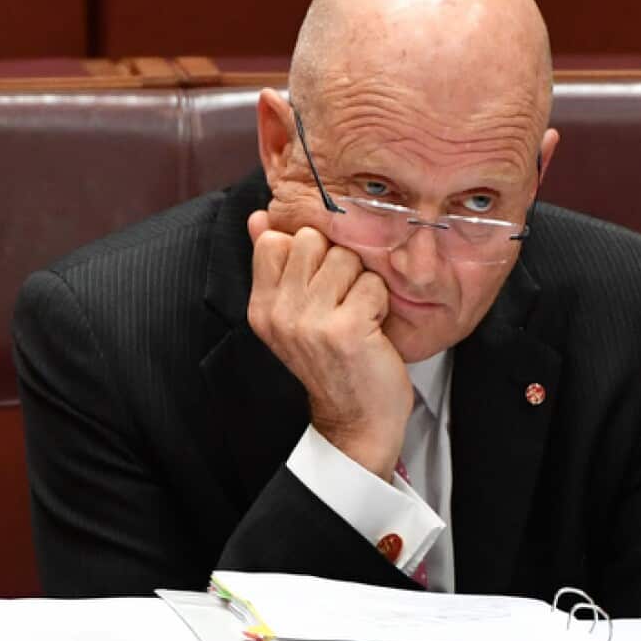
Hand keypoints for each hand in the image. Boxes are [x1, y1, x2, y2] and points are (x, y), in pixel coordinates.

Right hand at [246, 210, 412, 479]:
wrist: (356, 422)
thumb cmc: (333, 364)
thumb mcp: (294, 315)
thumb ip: (274, 264)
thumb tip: (259, 217)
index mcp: (262, 307)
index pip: (276, 240)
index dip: (308, 253)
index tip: (320, 285)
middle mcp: (279, 313)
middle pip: (312, 240)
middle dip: (337, 262)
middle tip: (343, 300)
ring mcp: (310, 322)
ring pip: (345, 258)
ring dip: (362, 283)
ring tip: (358, 315)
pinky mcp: (344, 329)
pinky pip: (372, 283)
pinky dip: (380, 303)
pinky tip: (372, 329)